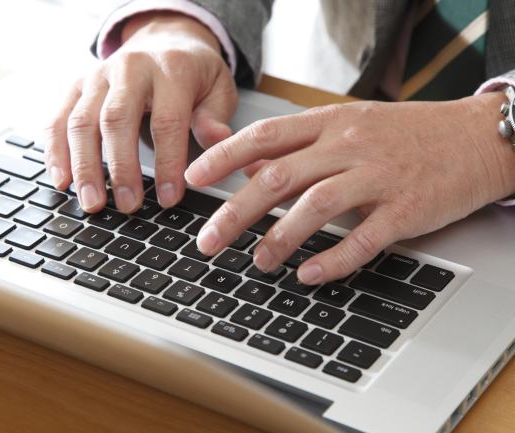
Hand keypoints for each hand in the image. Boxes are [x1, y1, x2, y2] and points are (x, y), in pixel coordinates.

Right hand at [44, 12, 236, 212]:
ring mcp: (99, 76)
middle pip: (116, 120)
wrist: (166, 39)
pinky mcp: (78, 86)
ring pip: (82, 121)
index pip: (167, 121)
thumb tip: (217, 142)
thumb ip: (215, 117)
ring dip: (84, 166)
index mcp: (171, 70)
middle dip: (121, 168)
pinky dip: (57, 151)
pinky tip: (62, 181)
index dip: (168, 163)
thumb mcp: (219, 89)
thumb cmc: (194, 73)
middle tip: (128, 205)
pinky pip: (59, 119)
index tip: (169, 198)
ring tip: (92, 203)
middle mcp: (130, 69)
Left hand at [185, 92, 514, 284]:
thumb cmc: (403, 134)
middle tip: (209, 241)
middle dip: (236, 212)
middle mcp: (348, 145)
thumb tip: (245, 160)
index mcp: (329, 123)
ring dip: (280, 239)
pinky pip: (364, 238)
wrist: (471, 138)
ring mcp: (378, 176)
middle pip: (279, 177)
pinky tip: (309, 275)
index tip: (192, 179)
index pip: (264, 136)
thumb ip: (296, 142)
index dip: (223, 158)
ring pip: (316, 207)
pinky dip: (332, 259)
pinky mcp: (406, 207)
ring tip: (258, 262)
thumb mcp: (346, 123)